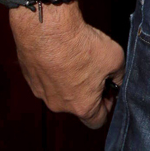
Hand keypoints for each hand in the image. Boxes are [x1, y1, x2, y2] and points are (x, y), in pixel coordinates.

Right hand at [10, 1, 124, 128]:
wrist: (48, 28)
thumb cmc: (82, 45)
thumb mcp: (116, 59)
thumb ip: (119, 75)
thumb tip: (117, 79)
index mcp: (82, 106)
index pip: (97, 121)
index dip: (106, 106)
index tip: (108, 91)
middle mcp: (59, 105)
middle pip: (78, 105)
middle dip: (88, 90)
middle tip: (94, 69)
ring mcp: (41, 92)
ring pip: (60, 91)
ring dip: (69, 79)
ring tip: (75, 57)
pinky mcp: (30, 77)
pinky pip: (45, 78)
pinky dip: (53, 69)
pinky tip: (60, 52)